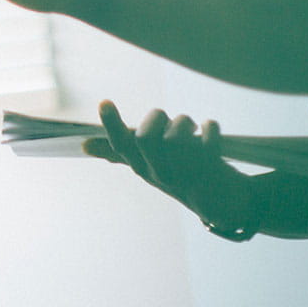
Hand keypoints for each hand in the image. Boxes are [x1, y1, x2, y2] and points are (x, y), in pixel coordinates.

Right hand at [86, 100, 254, 228]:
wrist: (223, 204)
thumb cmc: (179, 175)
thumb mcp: (146, 164)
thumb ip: (118, 152)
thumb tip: (84, 146)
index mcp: (141, 167)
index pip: (120, 146)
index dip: (112, 124)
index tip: (105, 102)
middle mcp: (158, 174)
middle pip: (146, 137)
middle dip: (157, 118)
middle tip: (167, 119)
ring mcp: (183, 176)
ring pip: (175, 138)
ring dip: (185, 123)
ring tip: (194, 127)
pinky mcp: (210, 173)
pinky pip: (207, 143)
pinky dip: (211, 129)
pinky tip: (211, 128)